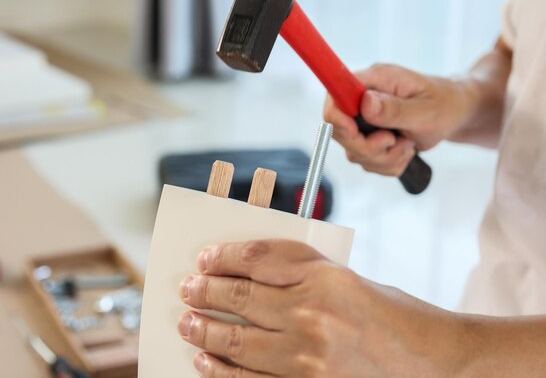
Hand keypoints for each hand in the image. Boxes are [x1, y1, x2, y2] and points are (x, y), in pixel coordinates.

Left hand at [178, 240, 466, 377]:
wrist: (437, 362)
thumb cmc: (397, 317)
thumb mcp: (350, 280)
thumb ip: (301, 276)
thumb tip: (248, 276)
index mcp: (326, 278)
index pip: (256, 259)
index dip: (222, 257)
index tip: (204, 259)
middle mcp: (313, 315)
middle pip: (239, 298)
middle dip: (204, 292)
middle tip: (187, 289)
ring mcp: (308, 358)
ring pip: (237, 341)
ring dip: (204, 330)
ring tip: (187, 321)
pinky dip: (221, 371)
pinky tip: (205, 360)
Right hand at [324, 64, 476, 175]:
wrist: (455, 113)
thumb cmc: (445, 105)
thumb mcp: (426, 110)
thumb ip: (394, 109)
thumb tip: (366, 103)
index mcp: (374, 80)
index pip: (335, 96)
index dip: (337, 118)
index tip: (356, 134)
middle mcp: (363, 98)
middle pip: (340, 130)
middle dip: (367, 147)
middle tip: (395, 143)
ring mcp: (364, 118)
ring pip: (353, 151)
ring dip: (382, 158)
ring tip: (408, 146)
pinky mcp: (368, 135)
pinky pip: (365, 160)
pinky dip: (386, 164)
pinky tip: (404, 151)